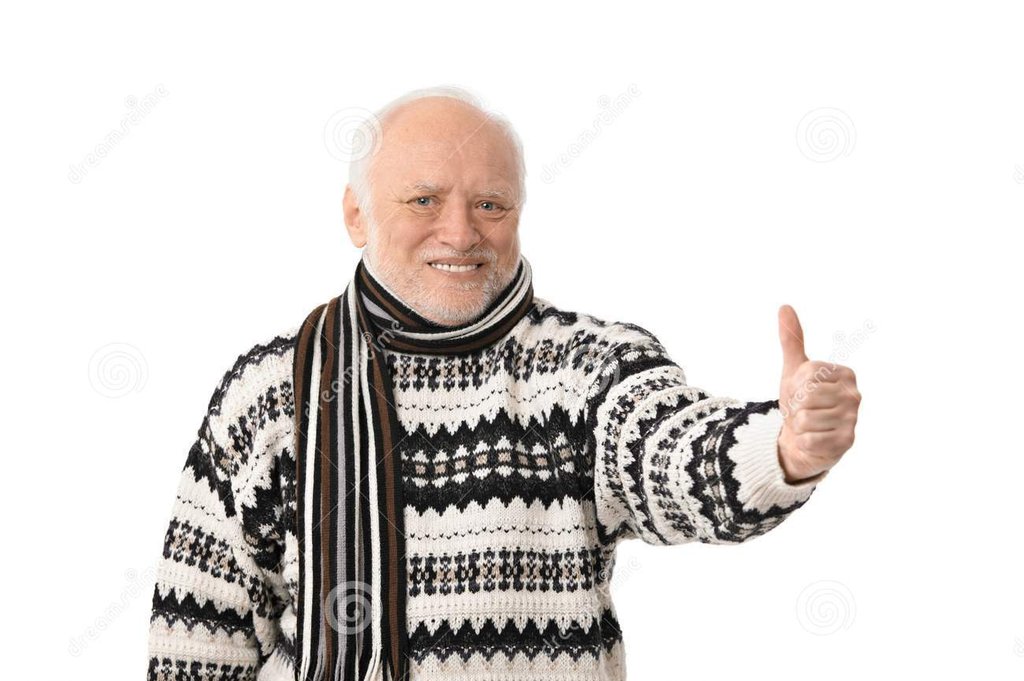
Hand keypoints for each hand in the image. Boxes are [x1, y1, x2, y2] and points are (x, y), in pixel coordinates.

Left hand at [776, 304, 860, 481]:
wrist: (801, 438)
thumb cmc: (801, 401)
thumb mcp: (794, 370)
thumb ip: (792, 340)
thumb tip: (784, 307)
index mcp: (845, 374)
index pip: (808, 373)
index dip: (794, 385)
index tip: (800, 392)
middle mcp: (855, 395)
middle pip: (807, 396)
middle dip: (796, 405)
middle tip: (803, 411)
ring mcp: (853, 419)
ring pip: (806, 419)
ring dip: (799, 425)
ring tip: (808, 425)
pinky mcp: (847, 442)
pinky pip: (810, 439)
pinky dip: (803, 441)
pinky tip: (812, 439)